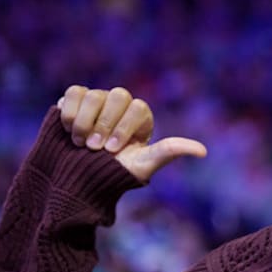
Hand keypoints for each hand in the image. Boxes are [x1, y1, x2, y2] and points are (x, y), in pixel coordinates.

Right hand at [57, 85, 206, 181]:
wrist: (76, 178)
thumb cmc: (113, 173)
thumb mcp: (142, 165)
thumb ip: (169, 152)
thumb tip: (203, 152)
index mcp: (141, 117)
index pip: (139, 108)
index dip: (123, 128)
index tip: (112, 150)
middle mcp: (120, 105)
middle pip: (118, 95)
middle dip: (104, 123)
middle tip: (94, 148)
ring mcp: (98, 100)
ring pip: (94, 94)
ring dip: (84, 121)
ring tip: (80, 143)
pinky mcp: (74, 101)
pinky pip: (73, 93)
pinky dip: (69, 112)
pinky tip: (68, 131)